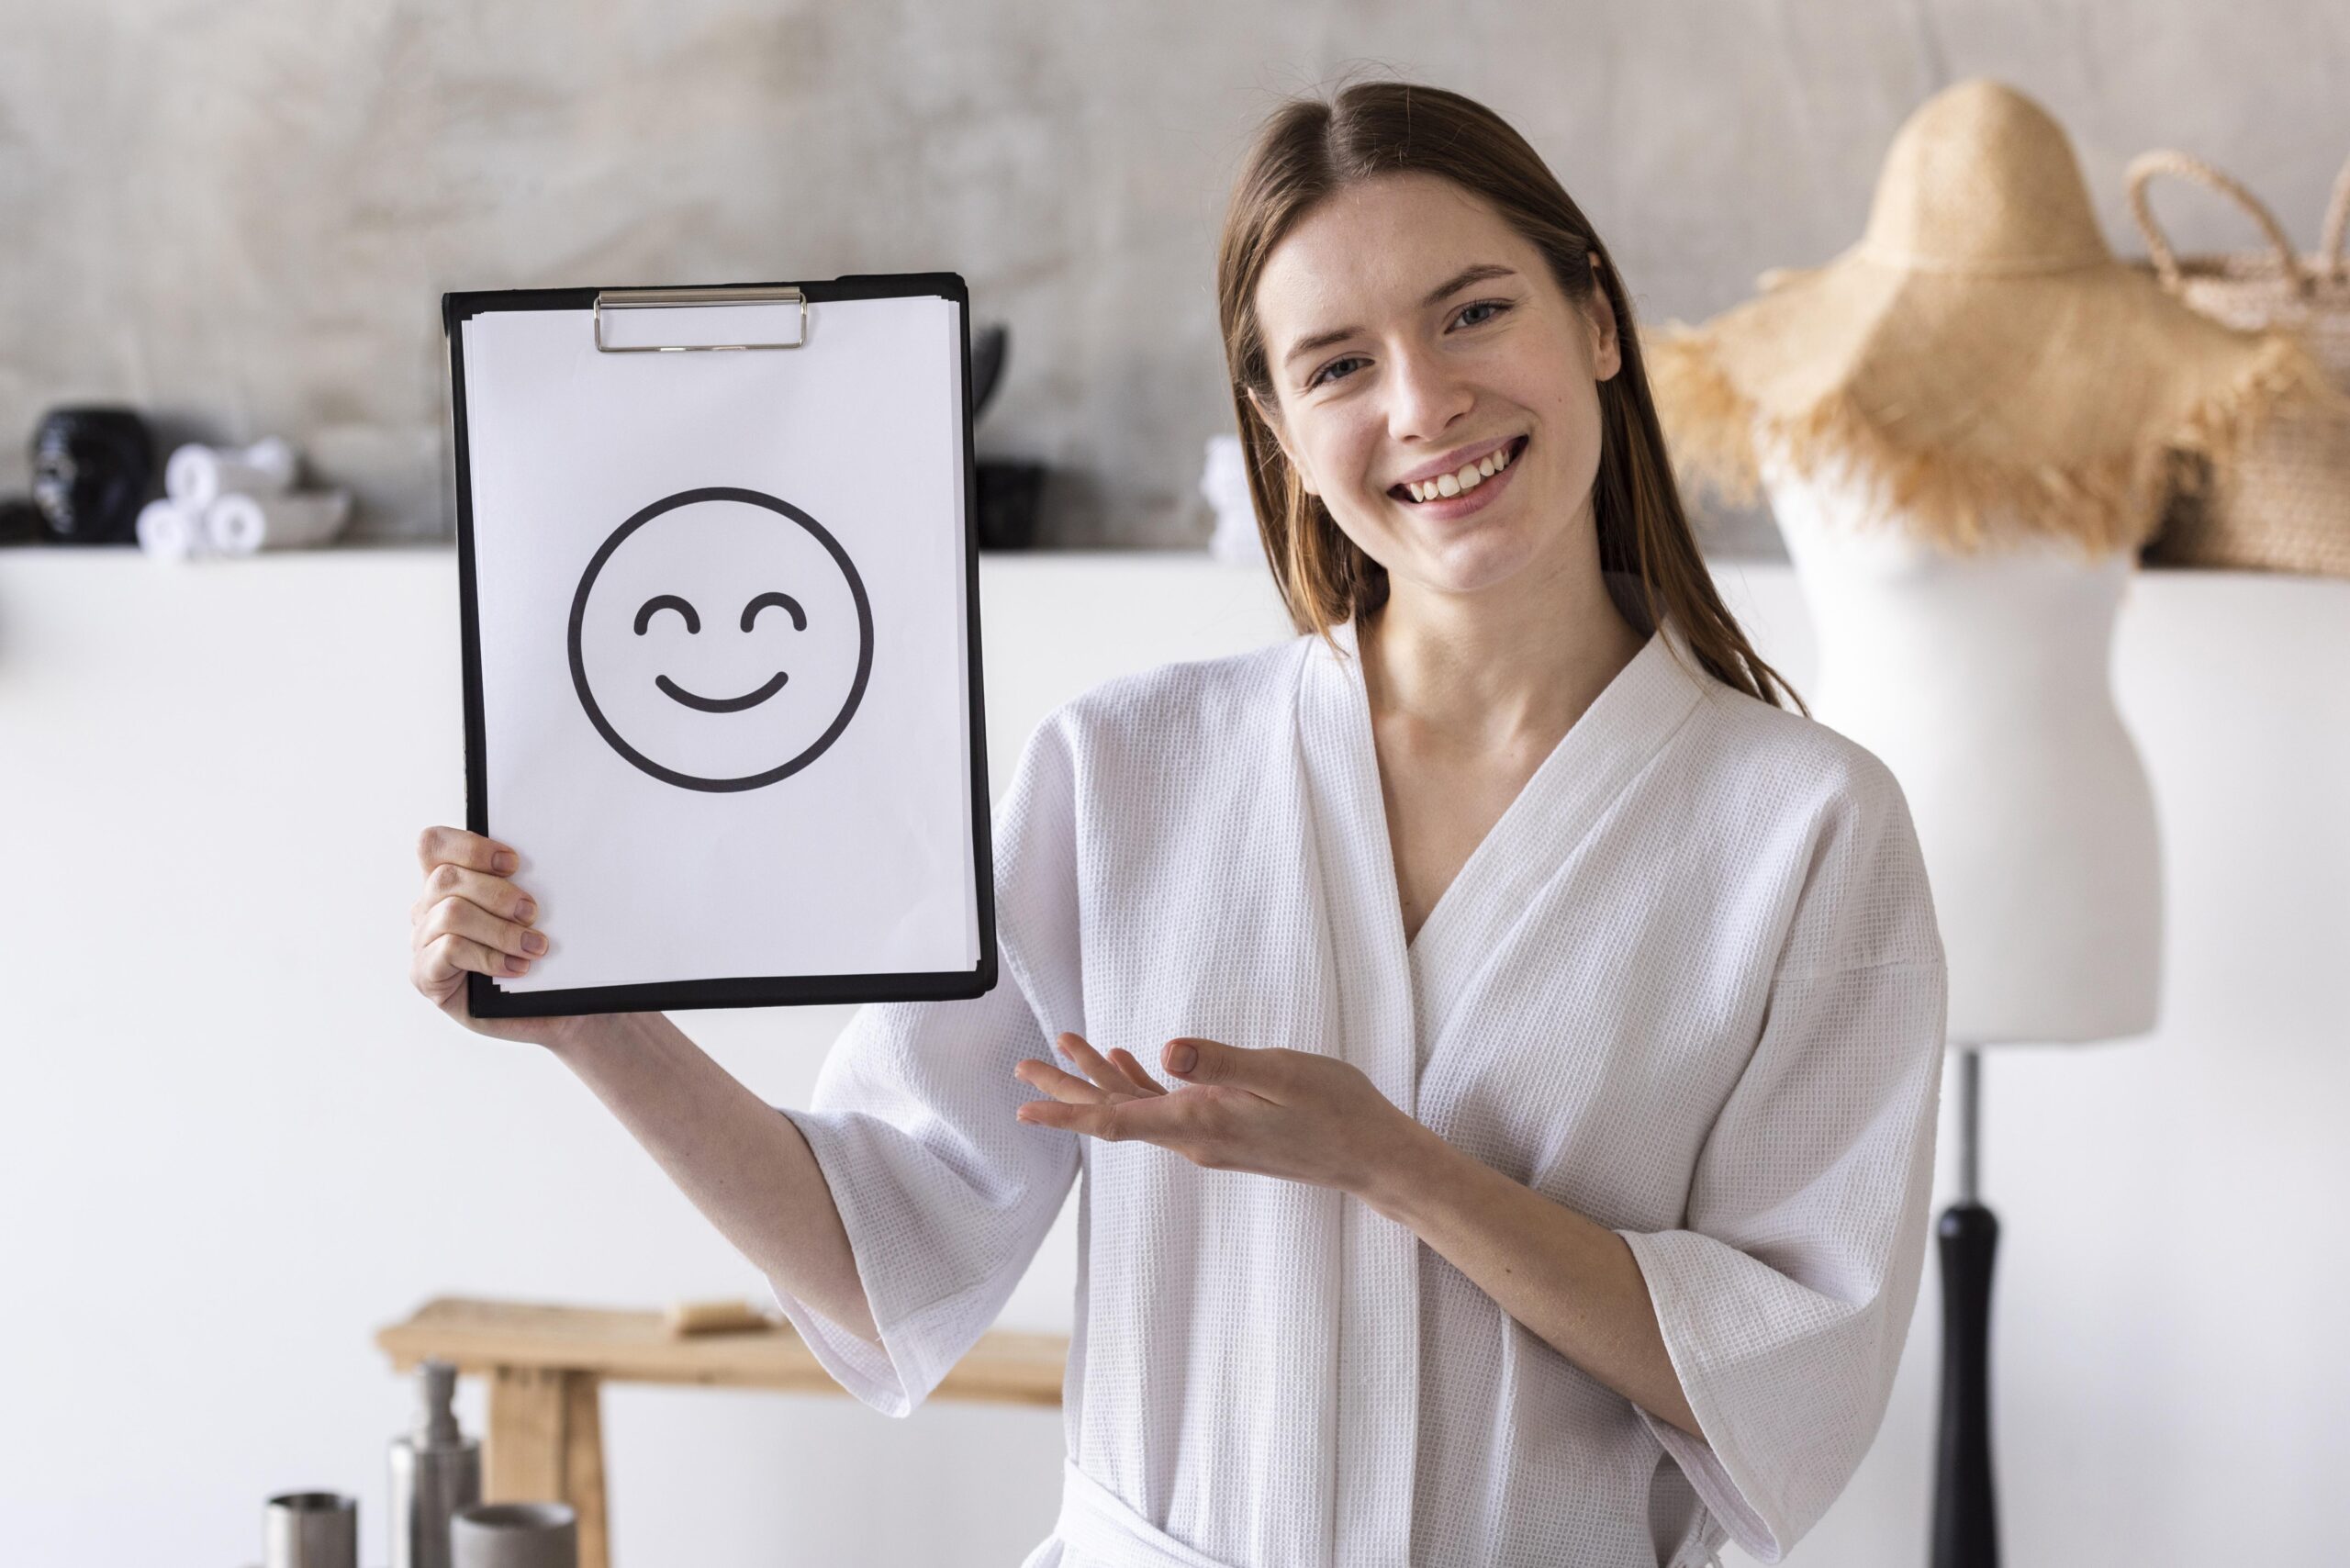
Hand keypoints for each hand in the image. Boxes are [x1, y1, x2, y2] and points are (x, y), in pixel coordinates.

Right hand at [408, 825, 570, 1047]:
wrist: (547, 1009)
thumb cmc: (540, 958)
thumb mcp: (532, 916)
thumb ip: (523, 886)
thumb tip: (548, 864)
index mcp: (448, 884)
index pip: (434, 845)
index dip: (470, 846)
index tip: (513, 863)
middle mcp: (427, 910)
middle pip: (446, 878)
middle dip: (497, 892)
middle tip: (532, 912)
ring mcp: (423, 943)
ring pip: (450, 913)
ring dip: (499, 929)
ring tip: (534, 946)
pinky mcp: (425, 975)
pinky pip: (449, 950)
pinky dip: (489, 957)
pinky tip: (516, 968)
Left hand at [1011, 1032, 1414, 1194]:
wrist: (1370, 1156)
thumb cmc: (1334, 1108)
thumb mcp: (1280, 1072)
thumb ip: (1222, 1062)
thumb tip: (1166, 1052)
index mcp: (1200, 1122)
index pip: (1116, 1119)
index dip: (1067, 1111)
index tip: (1025, 1108)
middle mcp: (1194, 1137)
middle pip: (1114, 1115)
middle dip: (1068, 1089)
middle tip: (1025, 1066)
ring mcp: (1207, 1138)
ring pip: (1137, 1110)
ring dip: (1100, 1079)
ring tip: (1067, 1046)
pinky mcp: (1223, 1132)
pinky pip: (1165, 1111)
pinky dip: (1139, 1085)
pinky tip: (1130, 1061)